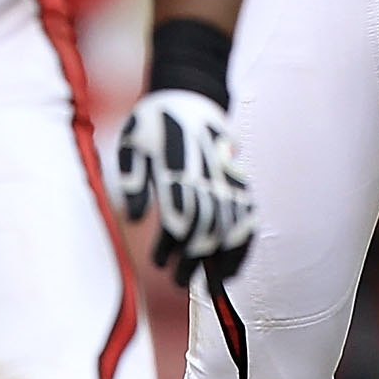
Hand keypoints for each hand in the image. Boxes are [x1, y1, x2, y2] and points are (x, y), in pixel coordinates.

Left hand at [111, 88, 254, 288]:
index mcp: (177, 160)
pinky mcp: (237, 177)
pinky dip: (244, 242)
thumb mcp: (131, 143)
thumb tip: (133, 218)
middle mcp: (206, 169)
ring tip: (208, 284)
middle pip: (207, 220)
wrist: (190, 94)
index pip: (180, 208)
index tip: (160, 263)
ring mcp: (225, 173)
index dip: (172, 241)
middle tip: (178, 280)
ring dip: (220, 256)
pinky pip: (248, 213)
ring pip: (231, 220)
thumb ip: (132, 179)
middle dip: (194, 257)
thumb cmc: (152, 123)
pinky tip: (234, 267)